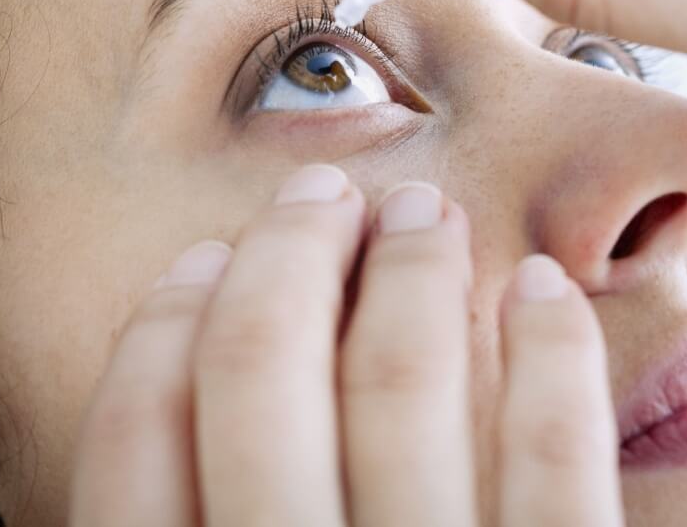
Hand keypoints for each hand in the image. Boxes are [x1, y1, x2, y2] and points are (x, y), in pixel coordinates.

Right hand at [70, 166, 623, 525]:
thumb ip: (201, 513)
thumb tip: (174, 387)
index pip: (130, 448)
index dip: (159, 333)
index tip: (199, 260)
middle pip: (260, 372)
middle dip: (284, 254)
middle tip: (319, 192)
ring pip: (403, 382)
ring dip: (411, 269)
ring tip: (423, 211)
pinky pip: (556, 453)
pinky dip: (549, 349)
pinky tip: (543, 289)